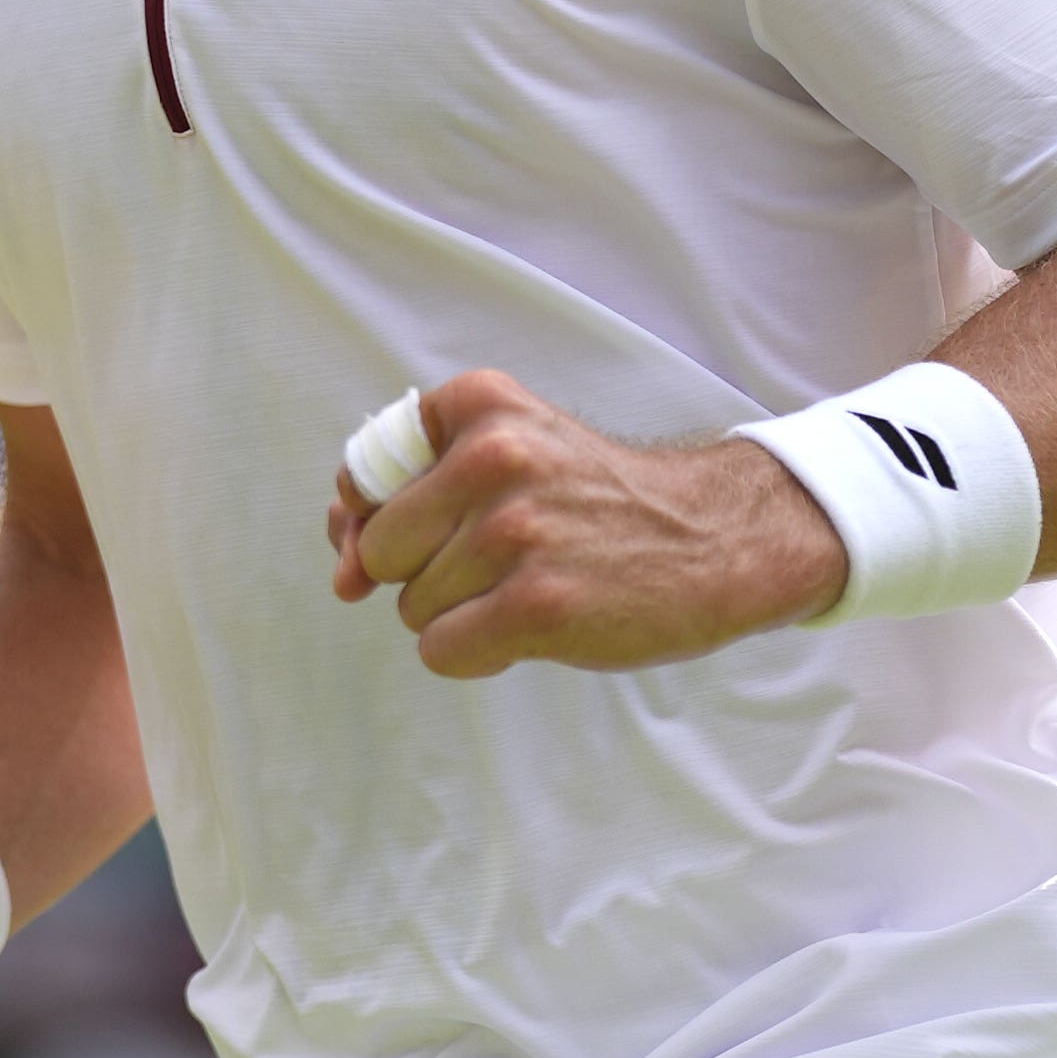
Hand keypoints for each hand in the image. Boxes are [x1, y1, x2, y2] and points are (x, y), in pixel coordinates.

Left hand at [326, 369, 846, 676]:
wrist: (715, 539)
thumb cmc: (598, 502)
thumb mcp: (513, 451)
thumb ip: (409, 493)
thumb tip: (341, 571)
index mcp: (480, 405)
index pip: (363, 473)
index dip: (376, 517)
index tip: (426, 531)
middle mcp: (492, 457)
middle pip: (380, 550)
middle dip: (424, 571)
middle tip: (501, 561)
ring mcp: (515, 533)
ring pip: (411, 607)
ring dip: (462, 613)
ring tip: (535, 584)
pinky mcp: (537, 606)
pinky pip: (441, 650)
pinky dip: (477, 652)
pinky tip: (533, 626)